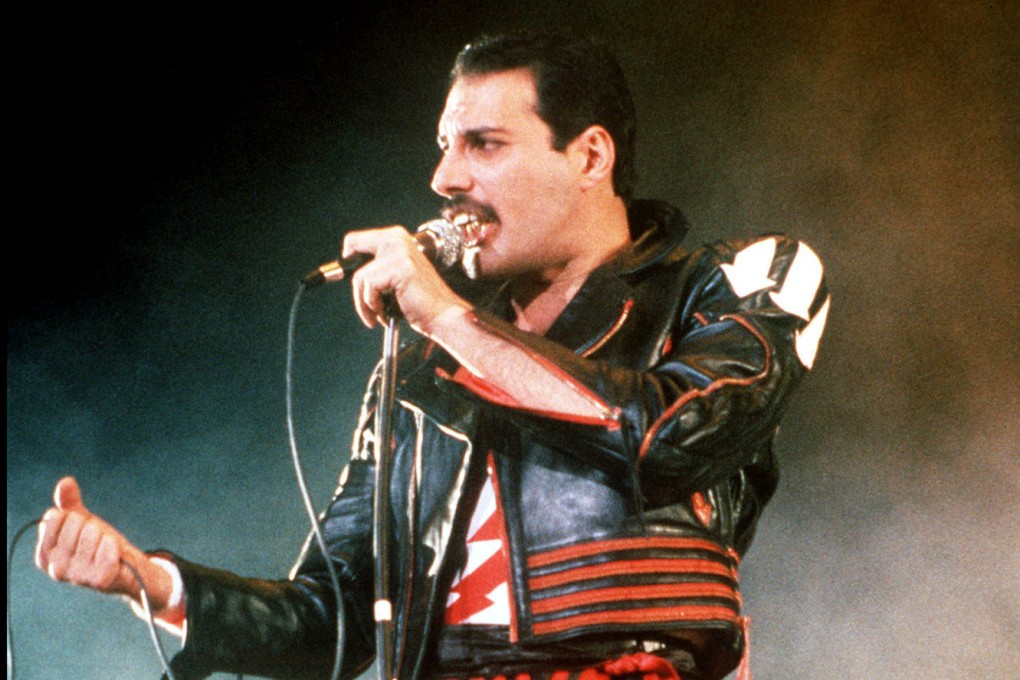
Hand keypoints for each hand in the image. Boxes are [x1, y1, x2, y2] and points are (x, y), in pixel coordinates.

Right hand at [35, 477, 171, 609]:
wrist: (126, 566)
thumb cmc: (98, 543)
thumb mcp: (81, 520)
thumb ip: (69, 502)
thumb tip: (66, 482)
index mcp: (44, 555)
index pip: (55, 517)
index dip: (73, 517)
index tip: (80, 530)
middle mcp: (55, 569)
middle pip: (75, 523)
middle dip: (90, 527)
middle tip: (97, 542)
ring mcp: (76, 577)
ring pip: (92, 534)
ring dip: (104, 536)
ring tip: (105, 550)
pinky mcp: (98, 580)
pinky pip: (108, 548)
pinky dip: (114, 546)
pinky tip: (114, 555)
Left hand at [342, 226, 470, 333]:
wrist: (443, 315)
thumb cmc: (420, 302)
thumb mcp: (393, 277)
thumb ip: (375, 268)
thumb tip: (342, 270)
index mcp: (396, 238)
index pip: (356, 240)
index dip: (347, 258)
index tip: (342, 275)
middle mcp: (397, 239)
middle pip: (353, 252)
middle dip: (356, 283)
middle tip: (366, 304)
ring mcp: (399, 252)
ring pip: (360, 277)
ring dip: (364, 302)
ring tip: (379, 313)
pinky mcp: (399, 267)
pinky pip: (369, 286)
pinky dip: (372, 305)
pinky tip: (385, 313)